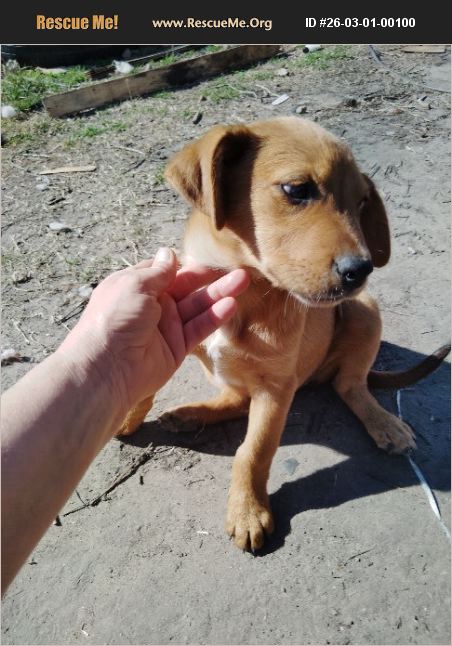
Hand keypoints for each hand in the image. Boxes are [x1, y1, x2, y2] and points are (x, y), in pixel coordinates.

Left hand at [57, 248, 248, 416]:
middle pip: (186, 287)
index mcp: (136, 286)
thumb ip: (158, 271)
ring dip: (219, 294)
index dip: (183, 264)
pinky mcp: (177, 347)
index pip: (165, 270)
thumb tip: (168, 253)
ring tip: (243, 281)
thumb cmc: (114, 318)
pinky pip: (198, 328)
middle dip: (208, 277)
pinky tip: (231, 305)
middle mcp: (152, 305)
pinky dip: (214, 317)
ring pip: (197, 306)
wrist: (106, 368)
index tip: (206, 256)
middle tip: (235, 269)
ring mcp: (166, 327)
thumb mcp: (135, 285)